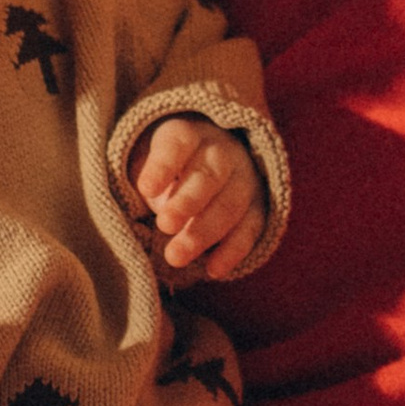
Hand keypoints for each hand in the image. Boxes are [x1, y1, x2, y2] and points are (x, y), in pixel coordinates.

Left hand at [126, 116, 265, 280]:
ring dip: (203, 233)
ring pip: (229, 206)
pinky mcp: (259, 208)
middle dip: (186, 203)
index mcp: (189, 135)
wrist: (213, 161)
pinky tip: (212, 270)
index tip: (146, 188)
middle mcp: (222, 153)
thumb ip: (148, 179)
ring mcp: (244, 180)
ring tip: (174, 257)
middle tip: (163, 225)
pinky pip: (250, 230)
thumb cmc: (168, 166)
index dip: (163, 165)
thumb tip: (158, 203)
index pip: (178, 144)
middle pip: (208, 177)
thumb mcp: (148, 160)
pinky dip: (232, 251)